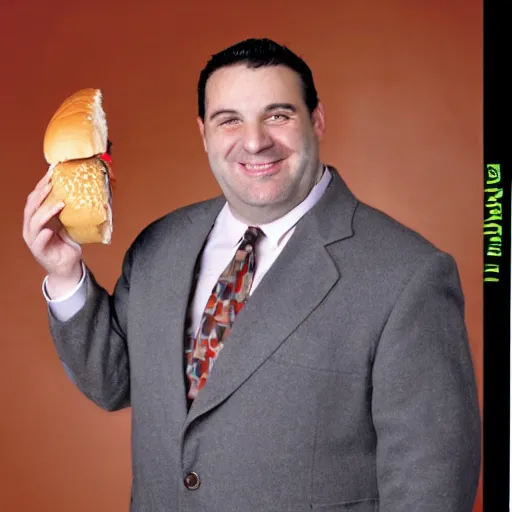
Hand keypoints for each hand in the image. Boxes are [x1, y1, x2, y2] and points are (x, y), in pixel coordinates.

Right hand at [23, 168, 82, 295]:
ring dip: (46, 211)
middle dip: (41, 194)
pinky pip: (38, 242)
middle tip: (52, 183)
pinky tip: (50, 231)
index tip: (50, 173)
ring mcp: (33, 239)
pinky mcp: (39, 251)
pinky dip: (43, 236)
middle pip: (31, 206)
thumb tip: (83, 193)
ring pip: (34, 222)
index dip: (41, 185)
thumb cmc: (66, 243)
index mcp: (36, 218)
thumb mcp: (68, 223)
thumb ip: (68, 211)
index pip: (35, 198)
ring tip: (59, 203)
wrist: (67, 265)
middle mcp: (32, 227)